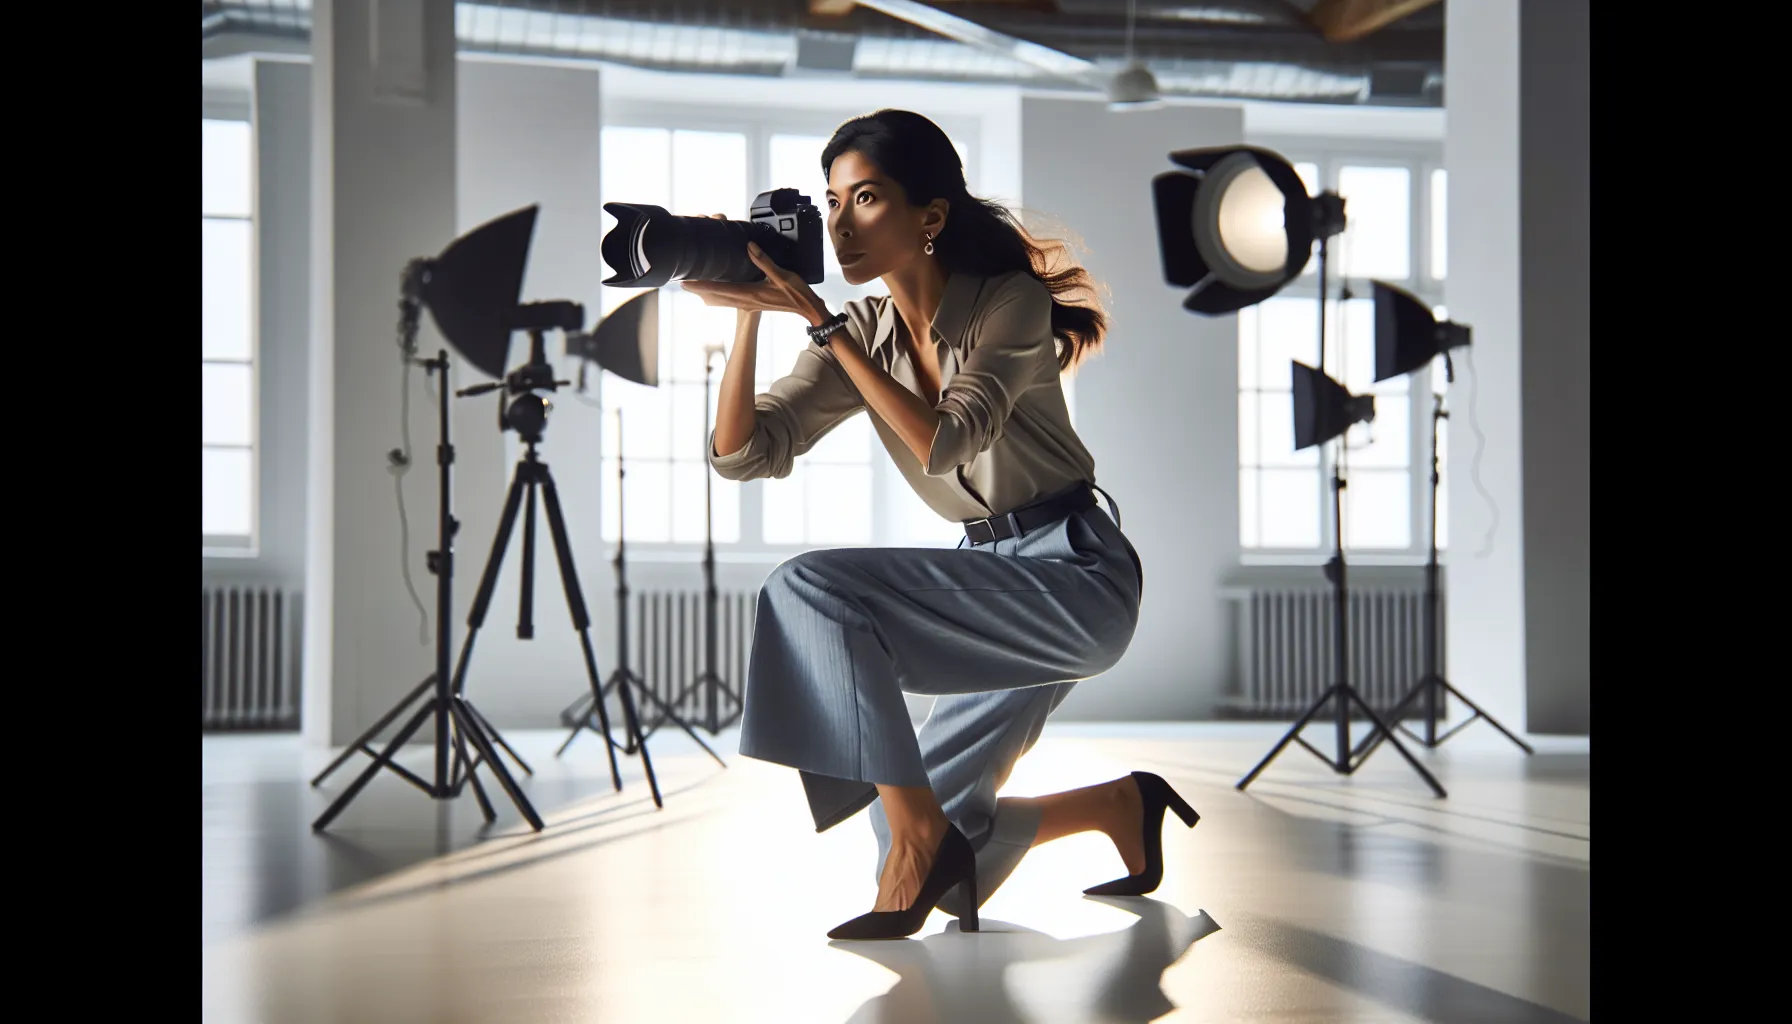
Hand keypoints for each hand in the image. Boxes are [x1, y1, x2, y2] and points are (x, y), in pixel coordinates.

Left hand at [680, 215, 826, 322]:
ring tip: (693, 287)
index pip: (720, 289)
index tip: (685, 282)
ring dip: (706, 293)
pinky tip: (715, 293)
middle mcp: (746, 301)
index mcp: (750, 294)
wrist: (808, 309)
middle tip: (681, 283)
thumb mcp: (782, 275)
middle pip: (715, 297)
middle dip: (698, 290)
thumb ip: (764, 261)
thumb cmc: (798, 294)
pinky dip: (718, 295)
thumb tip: (748, 245)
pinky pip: (730, 300)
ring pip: (721, 300)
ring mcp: (748, 303)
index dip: (701, 285)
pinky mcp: (753, 302)